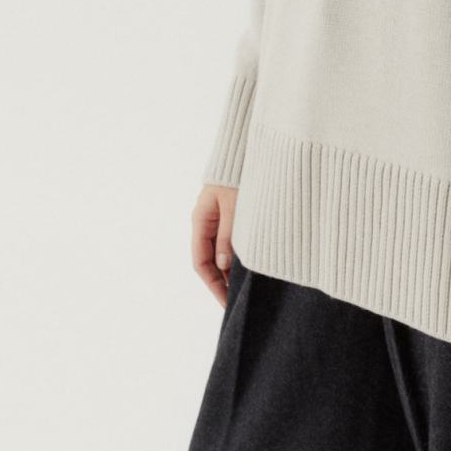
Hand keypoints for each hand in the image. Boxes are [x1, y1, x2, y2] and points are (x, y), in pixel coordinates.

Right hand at [191, 185, 237, 307]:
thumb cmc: (236, 174)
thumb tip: (223, 266)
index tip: (226, 303)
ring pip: (219, 251)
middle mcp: (205, 221)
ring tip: (245, 287)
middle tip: (238, 300)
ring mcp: (216, 217)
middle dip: (222, 281)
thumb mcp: (234, 208)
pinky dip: (236, 254)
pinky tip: (249, 264)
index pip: (201, 263)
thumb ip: (228, 236)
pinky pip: (228, 239)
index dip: (213, 285)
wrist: (241, 148)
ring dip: (230, 269)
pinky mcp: (229, 212)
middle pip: (209, 260)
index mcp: (200, 221)